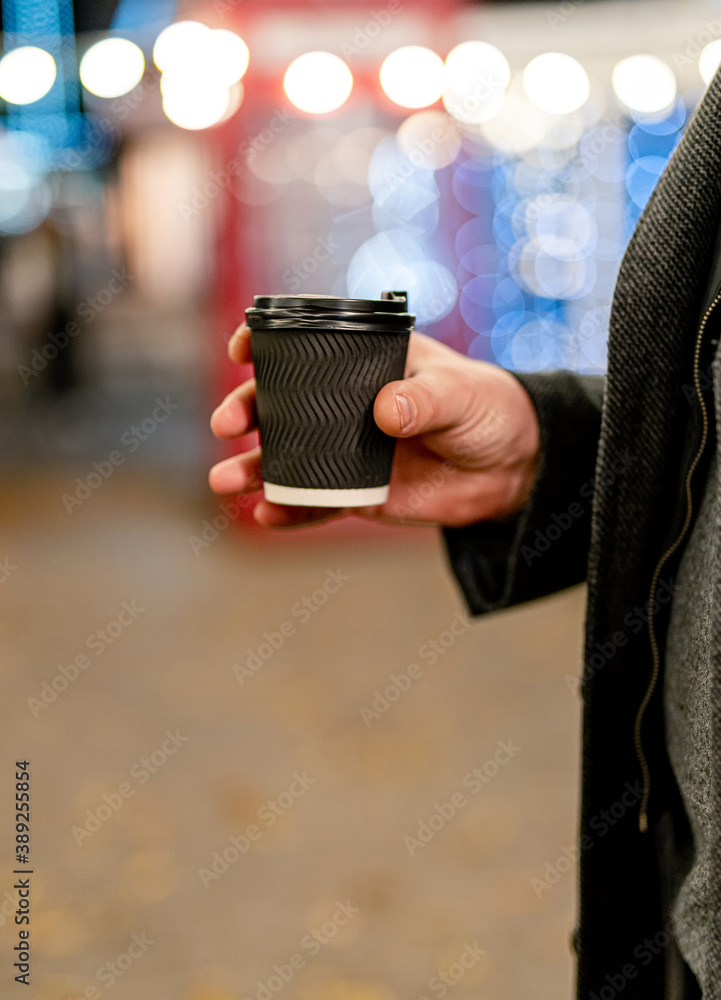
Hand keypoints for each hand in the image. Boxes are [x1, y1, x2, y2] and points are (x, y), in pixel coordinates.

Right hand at [209, 322, 539, 529]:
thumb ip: (424, 400)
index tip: (241, 350)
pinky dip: (289, 511)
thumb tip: (385, 411)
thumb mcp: (461, 396)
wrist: (512, 468)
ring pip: (288, 457)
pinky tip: (266, 515)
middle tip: (227, 423)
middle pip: (282, 403)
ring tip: (225, 482)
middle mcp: (346, 403)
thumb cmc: (488, 409)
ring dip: (252, 469)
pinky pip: (315, 503)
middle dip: (246, 411)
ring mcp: (347, 449)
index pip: (307, 344)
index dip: (267, 343)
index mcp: (366, 361)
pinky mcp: (357, 492)